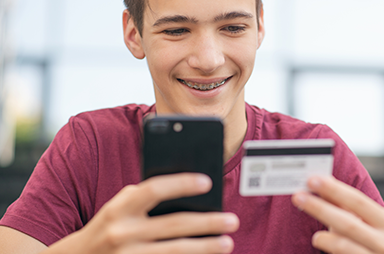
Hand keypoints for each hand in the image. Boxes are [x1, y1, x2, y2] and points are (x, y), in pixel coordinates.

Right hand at [46, 173, 238, 253]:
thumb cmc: (106, 228)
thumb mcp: (119, 208)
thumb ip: (145, 199)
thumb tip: (189, 193)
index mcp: (119, 208)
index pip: (153, 189)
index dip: (181, 183)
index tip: (208, 181)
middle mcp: (122, 233)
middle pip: (173, 225)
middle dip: (207, 222)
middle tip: (232, 220)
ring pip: (175, 252)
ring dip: (205, 248)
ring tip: (227, 242)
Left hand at [291, 175, 383, 253]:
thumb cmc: (374, 241)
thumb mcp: (366, 222)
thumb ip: (344, 204)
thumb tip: (322, 180)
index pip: (358, 201)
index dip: (334, 190)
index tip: (312, 179)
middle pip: (349, 223)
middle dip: (321, 209)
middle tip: (298, 196)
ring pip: (346, 246)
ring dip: (327, 239)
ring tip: (314, 236)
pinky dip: (330, 250)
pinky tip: (320, 243)